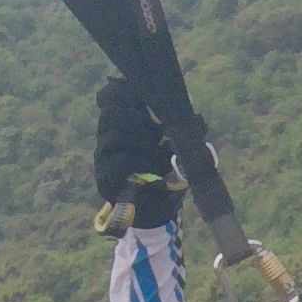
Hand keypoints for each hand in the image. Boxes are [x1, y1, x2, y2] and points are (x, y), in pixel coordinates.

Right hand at [92, 77, 179, 229]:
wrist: (160, 210)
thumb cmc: (169, 173)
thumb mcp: (184, 149)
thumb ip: (190, 132)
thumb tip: (198, 119)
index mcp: (124, 121)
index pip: (110, 94)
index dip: (125, 91)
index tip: (147, 100)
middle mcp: (108, 135)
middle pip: (111, 113)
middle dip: (139, 120)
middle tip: (159, 133)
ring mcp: (103, 156)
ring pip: (113, 135)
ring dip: (143, 142)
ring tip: (160, 154)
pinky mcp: (104, 177)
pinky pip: (119, 161)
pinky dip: (140, 163)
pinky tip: (153, 170)